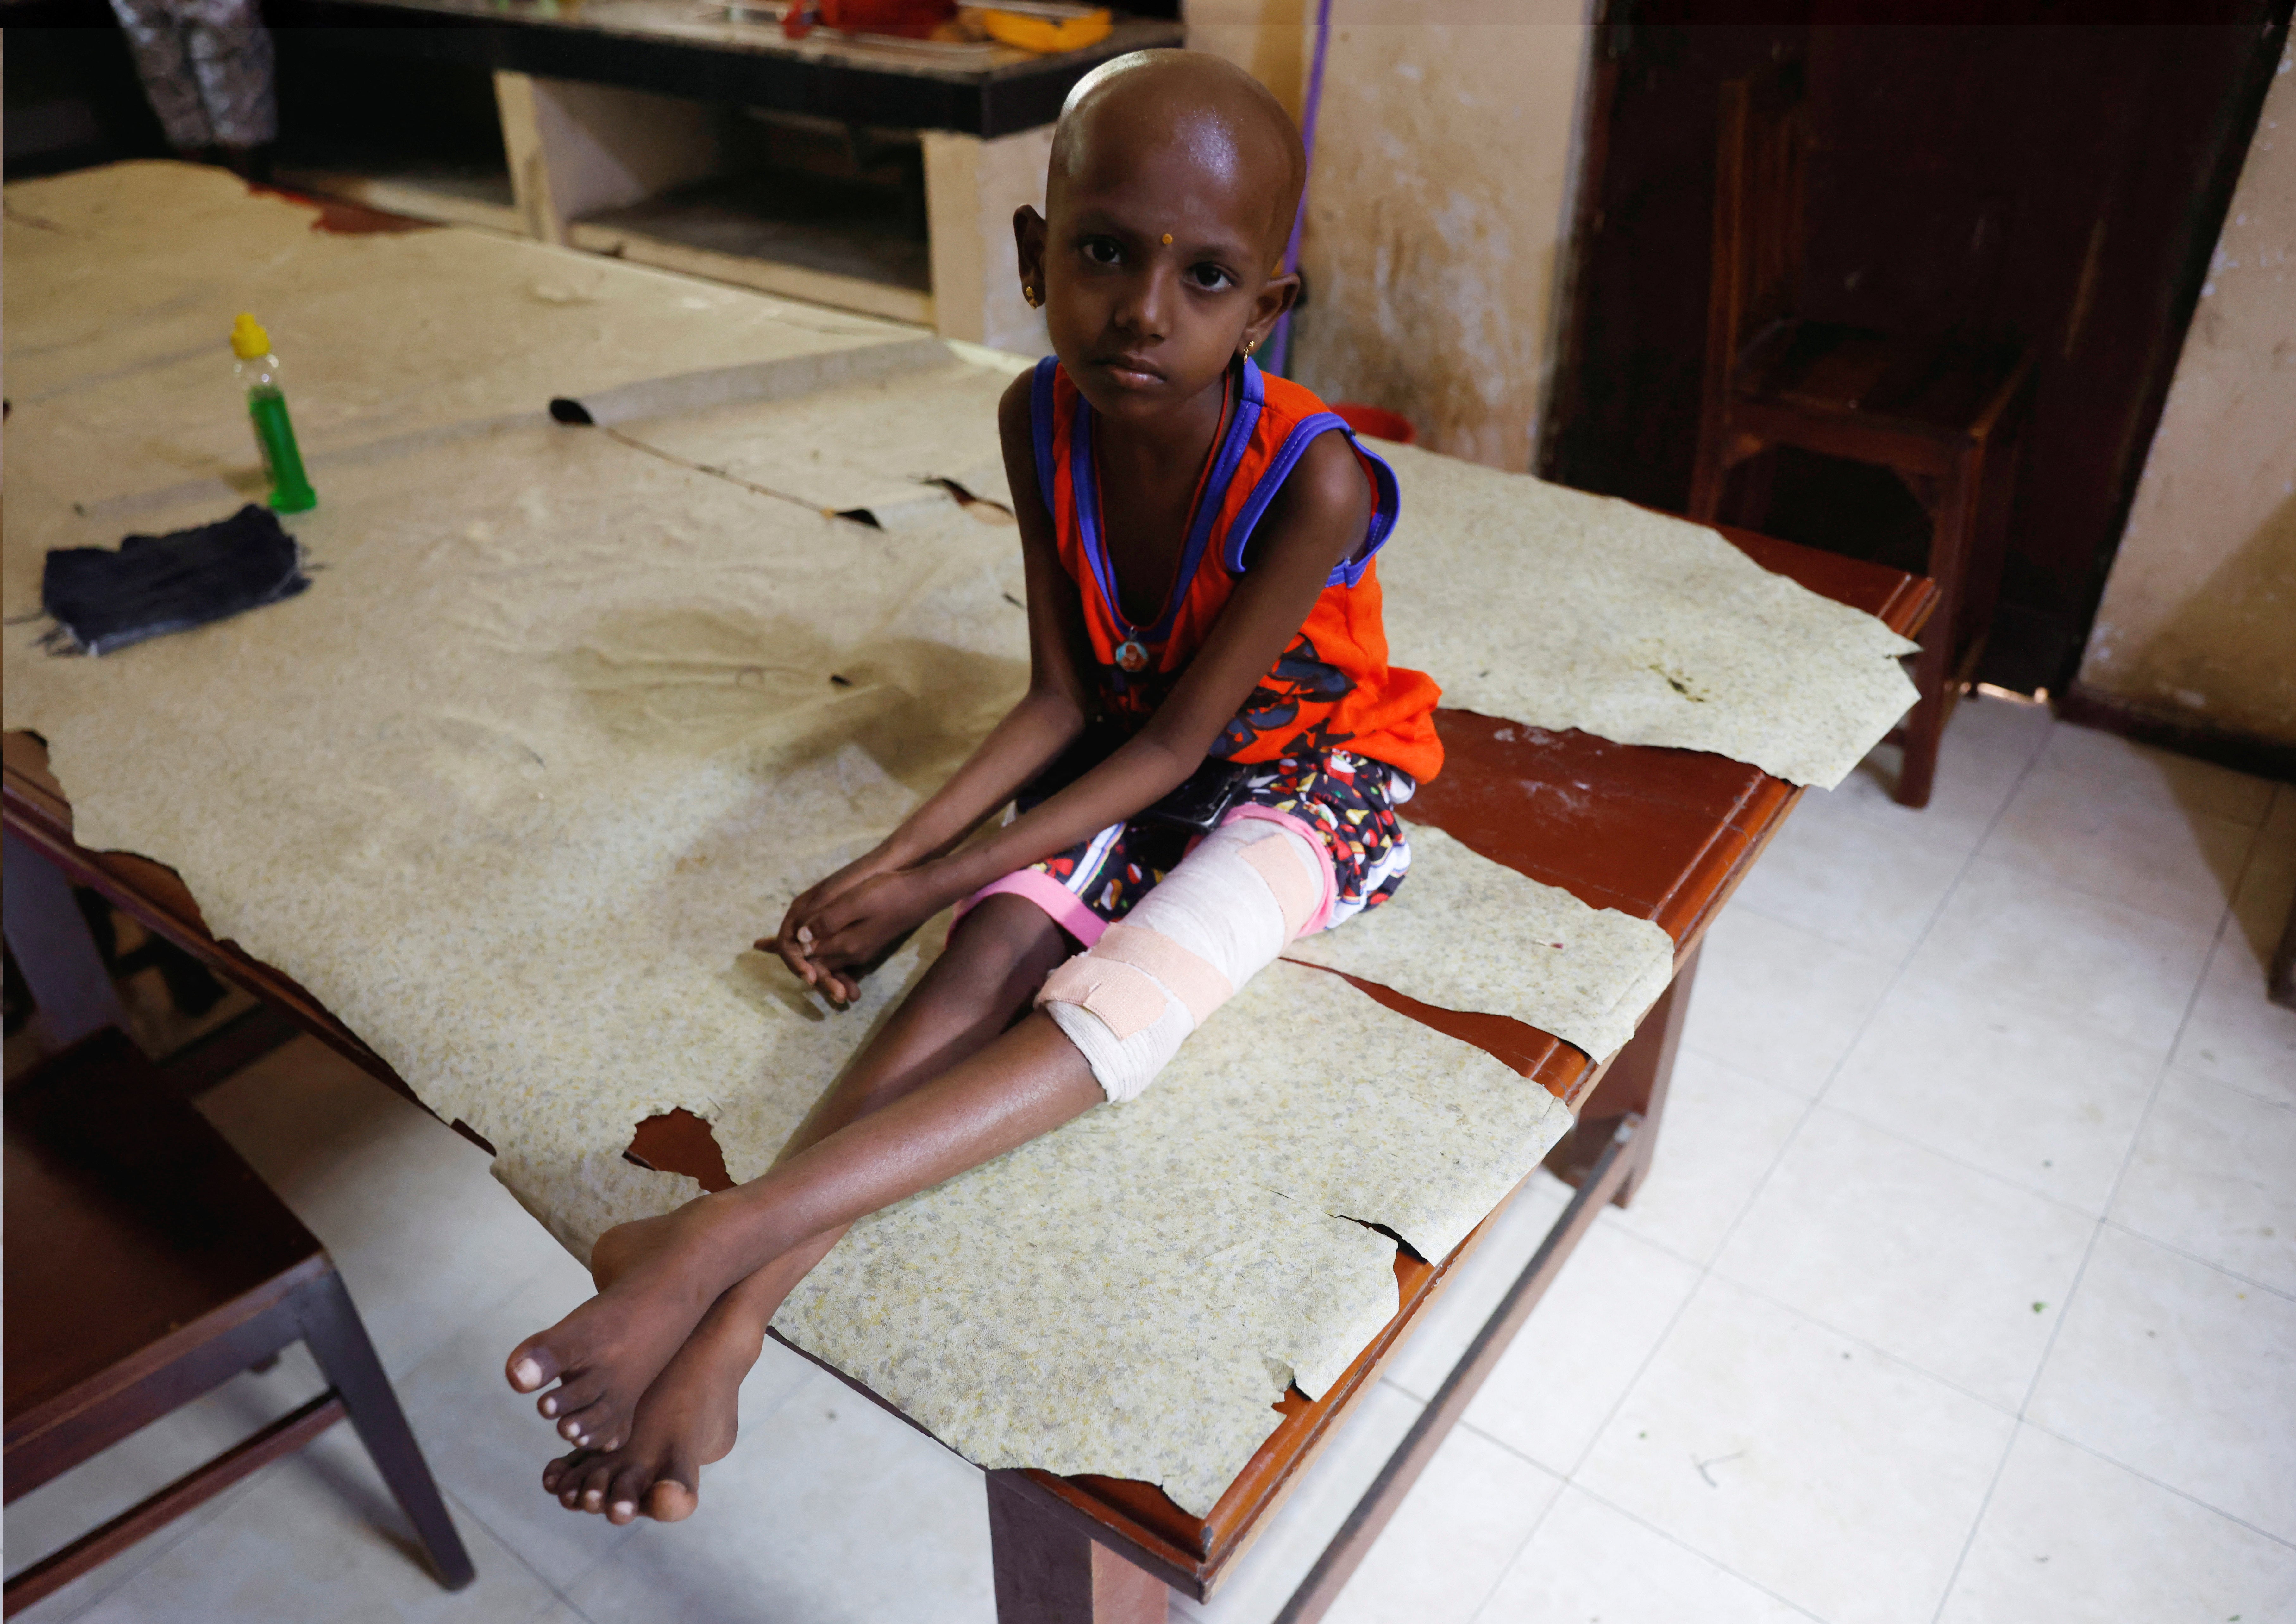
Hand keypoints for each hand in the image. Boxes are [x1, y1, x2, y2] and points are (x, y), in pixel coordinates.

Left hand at [766, 868, 943, 1004]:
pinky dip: (820, 949)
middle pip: (813, 962)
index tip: (760, 944)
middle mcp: (852, 952)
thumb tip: (802, 939)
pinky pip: (838, 953)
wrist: (925, 892)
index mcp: (845, 945)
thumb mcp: (856, 903)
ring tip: (775, 944)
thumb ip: (827, 922)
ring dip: (804, 955)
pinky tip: (812, 939)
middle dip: (790, 957)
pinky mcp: (870, 941)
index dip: (784, 951)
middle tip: (760, 945)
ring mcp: (862, 949)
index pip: (806, 955)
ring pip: (825, 959)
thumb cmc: (890, 892)